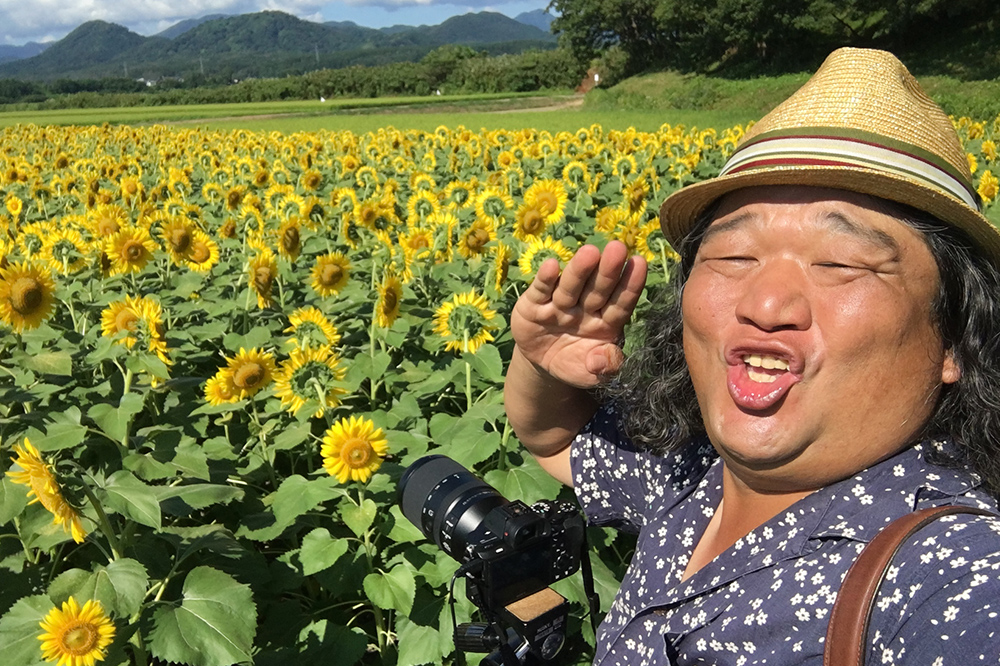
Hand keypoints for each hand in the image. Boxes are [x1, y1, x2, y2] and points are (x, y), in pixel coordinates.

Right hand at [511, 240, 647, 387]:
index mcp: (606, 323)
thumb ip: (605, 367)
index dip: (630, 286)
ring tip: (589, 252)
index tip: (640, 264)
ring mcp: (559, 305)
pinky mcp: (533, 305)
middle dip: (608, 271)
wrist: (542, 365)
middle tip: (618, 248)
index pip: (621, 303)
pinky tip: (551, 266)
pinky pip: (540, 292)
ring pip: (570, 287)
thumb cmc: (576, 363)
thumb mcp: (592, 374)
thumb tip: (602, 360)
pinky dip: (544, 280)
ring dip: (579, 270)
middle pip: (598, 290)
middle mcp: (585, 309)